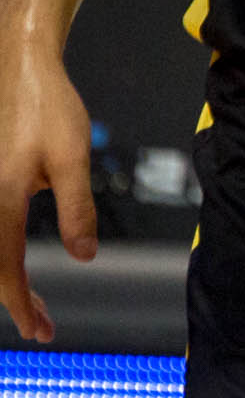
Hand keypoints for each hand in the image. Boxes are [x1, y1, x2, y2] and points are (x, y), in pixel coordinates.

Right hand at [0, 47, 92, 341]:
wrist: (18, 67)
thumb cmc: (50, 108)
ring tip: (29, 303)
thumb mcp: (74, 156)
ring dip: (2, 279)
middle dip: (12, 300)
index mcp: (0, 198)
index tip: (41, 331)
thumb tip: (83, 256)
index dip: (20, 303)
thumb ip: (78, 207)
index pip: (4, 268)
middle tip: (42, 327)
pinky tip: (12, 266)